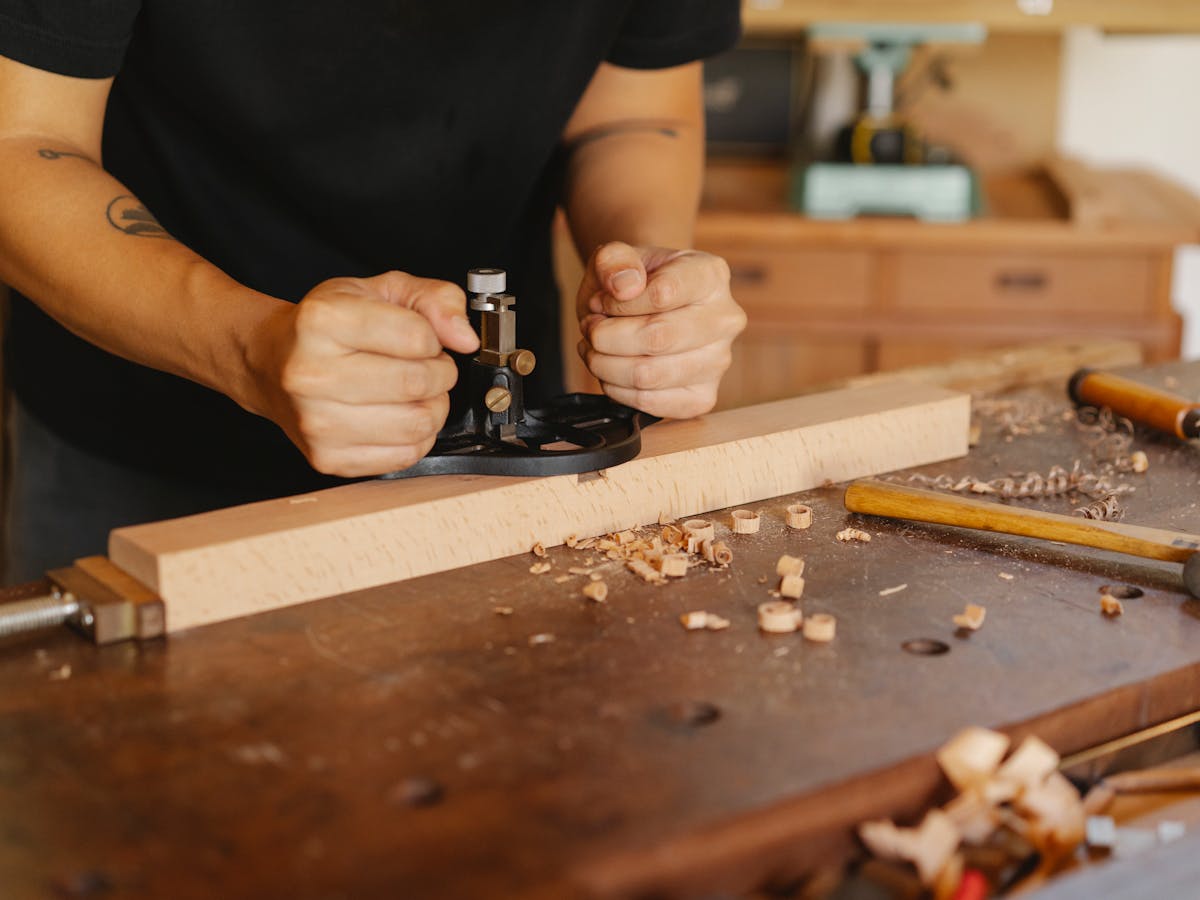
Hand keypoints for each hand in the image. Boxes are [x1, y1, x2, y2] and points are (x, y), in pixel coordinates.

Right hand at [249, 271, 478, 476]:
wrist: (271, 363)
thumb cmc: (327, 327)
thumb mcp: (381, 290)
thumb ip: (433, 299)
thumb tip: (464, 337)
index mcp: (322, 321)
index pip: (418, 337)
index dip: (434, 338)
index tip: (422, 339)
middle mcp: (311, 373)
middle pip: (418, 383)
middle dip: (439, 373)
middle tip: (425, 366)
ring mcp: (316, 421)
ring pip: (417, 424)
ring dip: (431, 407)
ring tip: (413, 392)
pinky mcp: (327, 458)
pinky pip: (404, 456)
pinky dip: (416, 437)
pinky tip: (398, 416)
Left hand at [576, 242, 745, 418]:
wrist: (645, 307)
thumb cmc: (635, 282)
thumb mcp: (617, 257)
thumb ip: (615, 260)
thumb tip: (625, 287)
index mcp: (711, 275)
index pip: (663, 293)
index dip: (618, 303)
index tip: (602, 301)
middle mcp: (725, 319)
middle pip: (657, 339)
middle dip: (606, 336)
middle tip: (592, 328)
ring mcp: (718, 362)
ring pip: (648, 375)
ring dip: (605, 364)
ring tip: (597, 348)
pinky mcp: (703, 397)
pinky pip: (650, 403)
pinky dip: (617, 390)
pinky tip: (612, 370)